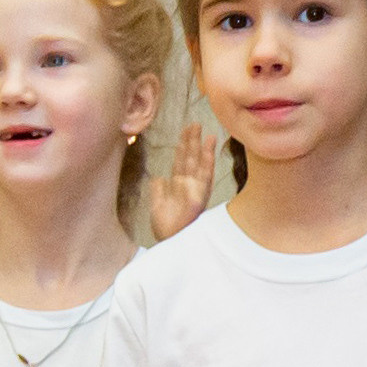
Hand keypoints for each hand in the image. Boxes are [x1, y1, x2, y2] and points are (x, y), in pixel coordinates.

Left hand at [148, 120, 219, 241]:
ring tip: (205, 131)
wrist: (169, 242)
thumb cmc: (166, 227)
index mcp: (179, 186)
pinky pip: (204, 175)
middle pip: (190, 158)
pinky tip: (210, 147)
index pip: (180, 161)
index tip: (185, 131)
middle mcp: (189, 185)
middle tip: (194, 123)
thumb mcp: (157, 205)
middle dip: (193, 141)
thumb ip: (158, 190)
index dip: (183, 146)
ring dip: (203, 147)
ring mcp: (195, 190)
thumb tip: (158, 178)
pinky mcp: (199, 196)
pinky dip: (208, 160)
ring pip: (199, 163)